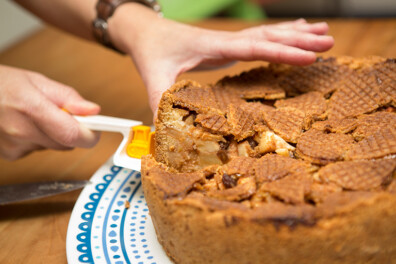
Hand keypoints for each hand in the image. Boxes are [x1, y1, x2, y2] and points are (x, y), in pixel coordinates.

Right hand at [0, 65, 100, 159]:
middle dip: (72, 131)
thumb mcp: (37, 81)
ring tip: (36, 116)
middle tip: (62, 114)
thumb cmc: (2, 84)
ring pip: (54, 146)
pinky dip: (39, 139)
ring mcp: (15, 146)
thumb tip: (92, 110)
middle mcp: (23, 132)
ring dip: (54, 134)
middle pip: (68, 143)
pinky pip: (39, 149)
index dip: (90, 134)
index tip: (97, 128)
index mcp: (32, 109)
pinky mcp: (11, 155)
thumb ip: (68, 97)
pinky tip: (24, 125)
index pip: (74, 135)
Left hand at [109, 5, 333, 112]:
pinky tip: (295, 33)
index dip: (282, 51)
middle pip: (269, 37)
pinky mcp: (229, 45)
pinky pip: (261, 39)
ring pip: (269, 34)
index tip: (309, 56)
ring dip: (296, 34)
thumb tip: (163, 133)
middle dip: (300, 40)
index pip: (254, 47)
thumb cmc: (152, 51)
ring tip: (323, 31)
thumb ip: (158, 101)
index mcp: (215, 46)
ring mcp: (229, 41)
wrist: (147, 31)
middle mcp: (227, 40)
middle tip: (329, 41)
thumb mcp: (154, 76)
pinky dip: (281, 36)